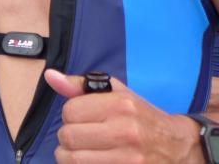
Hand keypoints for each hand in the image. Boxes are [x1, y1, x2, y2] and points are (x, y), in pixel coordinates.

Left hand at [45, 69, 202, 162]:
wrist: (180, 147)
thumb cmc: (142, 118)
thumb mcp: (118, 94)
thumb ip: (80, 86)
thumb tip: (50, 75)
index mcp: (121, 105)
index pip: (70, 111)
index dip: (70, 115)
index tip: (80, 118)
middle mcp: (125, 131)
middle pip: (68, 137)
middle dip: (67, 137)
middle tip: (78, 137)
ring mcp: (128, 159)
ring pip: (74, 159)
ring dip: (69, 156)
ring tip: (78, 151)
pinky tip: (90, 160)